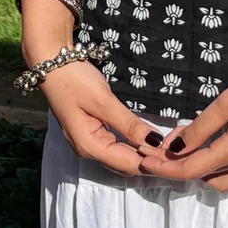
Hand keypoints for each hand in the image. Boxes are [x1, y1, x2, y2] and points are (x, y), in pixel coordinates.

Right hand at [40, 59, 165, 176]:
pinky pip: (117, 145)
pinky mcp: (92, 131)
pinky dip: (134, 144)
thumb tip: (155, 143)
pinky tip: (149, 139)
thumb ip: (129, 124)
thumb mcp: (103, 101)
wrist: (50, 63)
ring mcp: (89, 142)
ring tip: (169, 145)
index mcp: (89, 146)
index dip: (152, 162)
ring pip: (122, 156)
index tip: (176, 154)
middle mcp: (88, 150)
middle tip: (177, 148)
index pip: (128, 164)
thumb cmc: (74, 80)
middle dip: (151, 160)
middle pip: (125, 164)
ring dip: (144, 153)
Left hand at [134, 58, 227, 192]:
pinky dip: (223, 174)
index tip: (144, 161)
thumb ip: (201, 126)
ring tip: (186, 152)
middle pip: (205, 179)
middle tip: (161, 150)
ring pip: (224, 183)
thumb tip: (175, 146)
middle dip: (179, 169)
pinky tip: (218, 157)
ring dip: (201, 173)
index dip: (164, 167)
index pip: (190, 169)